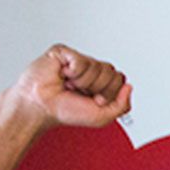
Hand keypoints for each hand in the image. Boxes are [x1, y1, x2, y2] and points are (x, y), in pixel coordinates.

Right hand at [5, 44, 131, 129]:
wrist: (39, 107)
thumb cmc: (63, 111)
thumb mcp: (101, 117)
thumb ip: (122, 106)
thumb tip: (129, 87)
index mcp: (100, 83)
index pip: (120, 79)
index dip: (109, 93)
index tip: (94, 101)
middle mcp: (90, 70)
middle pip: (112, 72)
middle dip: (98, 88)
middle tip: (81, 93)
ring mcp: (77, 60)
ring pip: (98, 66)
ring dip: (83, 82)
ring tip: (69, 85)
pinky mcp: (64, 52)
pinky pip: (81, 61)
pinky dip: (72, 74)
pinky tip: (62, 76)